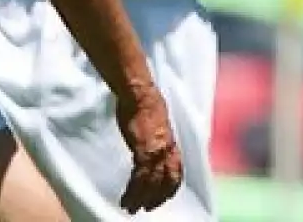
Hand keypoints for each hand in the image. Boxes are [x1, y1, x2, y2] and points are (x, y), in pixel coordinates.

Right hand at [117, 86, 183, 212]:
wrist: (139, 94)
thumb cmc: (146, 104)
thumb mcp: (158, 123)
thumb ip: (159, 138)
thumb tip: (155, 144)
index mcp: (172, 146)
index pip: (176, 174)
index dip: (170, 189)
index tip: (163, 198)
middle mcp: (167, 152)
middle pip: (164, 183)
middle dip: (155, 198)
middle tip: (145, 208)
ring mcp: (156, 152)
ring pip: (151, 183)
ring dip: (141, 198)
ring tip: (131, 207)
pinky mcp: (143, 151)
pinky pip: (139, 177)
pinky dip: (133, 189)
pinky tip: (127, 195)